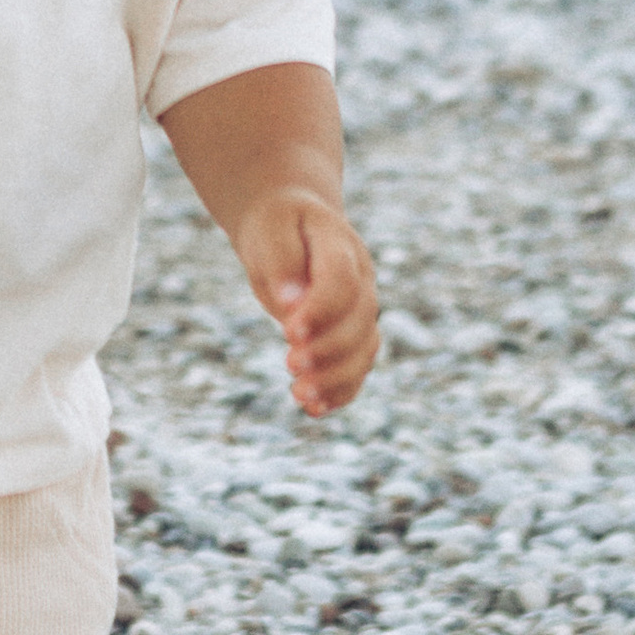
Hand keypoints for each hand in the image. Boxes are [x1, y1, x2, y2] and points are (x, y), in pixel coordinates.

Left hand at [237, 193, 378, 418]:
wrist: (291, 226)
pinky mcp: (353, 333)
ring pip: (364, 349)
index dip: (321, 310)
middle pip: (360, 320)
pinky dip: (340, 391)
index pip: (342, 281)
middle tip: (290, 364)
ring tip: (300, 396)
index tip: (289, 332)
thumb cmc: (277, 227)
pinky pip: (357, 367)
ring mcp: (362, 308)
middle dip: (328, 349)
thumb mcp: (270, 230)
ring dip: (336, 378)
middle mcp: (362, 280)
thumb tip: (289, 303)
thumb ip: (281, 262)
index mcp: (341, 246)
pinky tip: (314, 409)